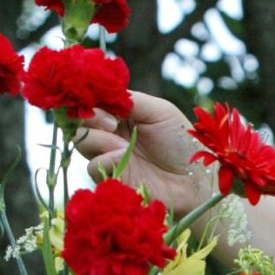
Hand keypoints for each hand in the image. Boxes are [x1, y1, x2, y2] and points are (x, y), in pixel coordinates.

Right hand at [71, 91, 206, 216]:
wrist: (192, 179)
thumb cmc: (182, 142)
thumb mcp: (160, 111)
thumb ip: (131, 100)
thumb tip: (103, 94)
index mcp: (124, 113)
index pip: (95, 100)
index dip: (91, 98)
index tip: (97, 100)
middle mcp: (112, 131)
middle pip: (81, 118)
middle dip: (91, 117)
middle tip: (112, 123)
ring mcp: (109, 154)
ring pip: (81, 139)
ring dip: (99, 138)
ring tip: (124, 147)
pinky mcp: (110, 176)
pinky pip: (91, 164)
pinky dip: (105, 159)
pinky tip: (122, 158)